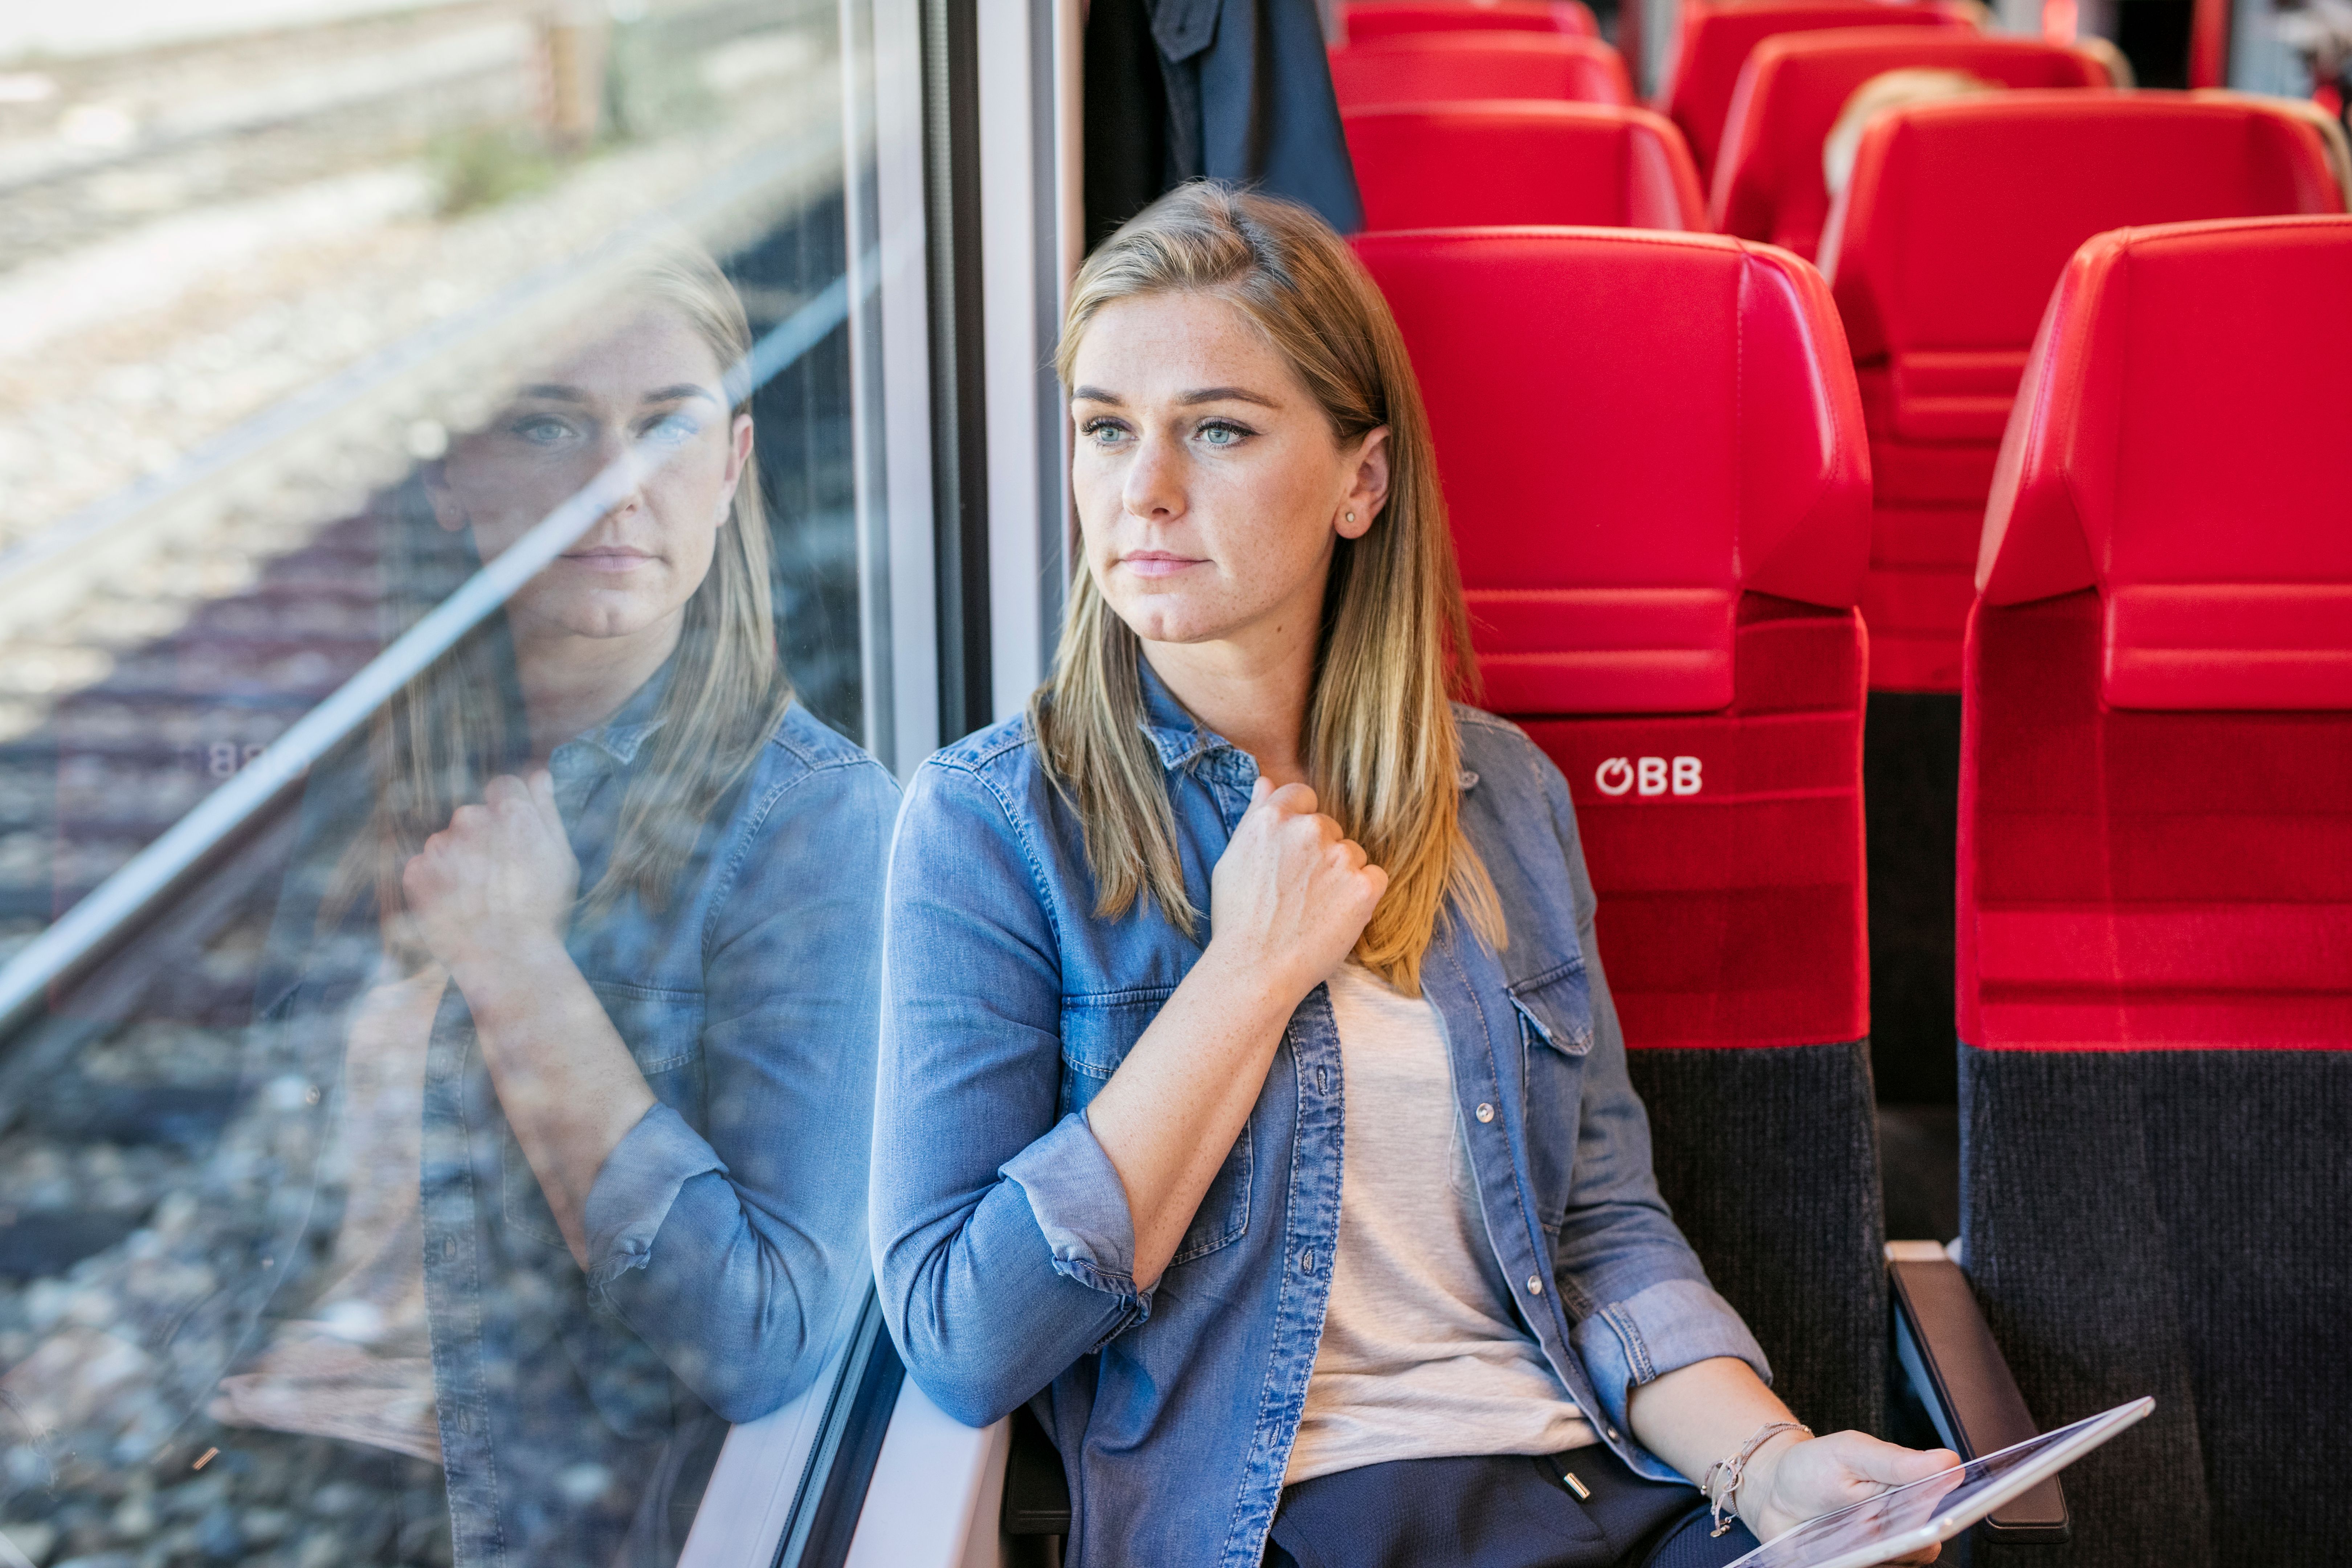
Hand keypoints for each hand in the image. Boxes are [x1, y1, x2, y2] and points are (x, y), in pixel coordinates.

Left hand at [401, 771, 579, 978]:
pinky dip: (437, 884)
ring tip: (478, 899)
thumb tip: (540, 775)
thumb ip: (548, 811)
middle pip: (474, 816)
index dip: (511, 814)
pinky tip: (457, 907)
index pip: (504, 787)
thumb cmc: (543, 913)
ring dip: (460, 863)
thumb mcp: (562, 860)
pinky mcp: (416, 873)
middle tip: (500, 879)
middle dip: (484, 840)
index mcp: (511, 812)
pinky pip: (425, 868)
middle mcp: (471, 819)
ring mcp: (440, 846)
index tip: (515, 841)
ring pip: (448, 843)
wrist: (506, 963)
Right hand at [1202, 779, 1386, 1003]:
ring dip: (1340, 874)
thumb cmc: (1238, 918)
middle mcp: (1308, 829)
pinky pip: (1374, 877)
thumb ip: (1255, 815)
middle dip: (1319, 853)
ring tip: (1315, 908)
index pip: (1302, 796)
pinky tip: (1337, 915)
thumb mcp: (1232, 858)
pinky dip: (1362, 895)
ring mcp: (1339, 856)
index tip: (1292, 853)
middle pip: (1328, 828)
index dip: (1298, 823)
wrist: (1256, 968)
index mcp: (1273, 818)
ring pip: (1351, 853)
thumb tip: (1267, 782)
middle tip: (1298, 891)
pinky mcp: (1364, 886)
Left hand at [1743, 1430, 1960, 1560]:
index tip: (1937, 1518)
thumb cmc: (1813, 1467)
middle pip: (1921, 1550)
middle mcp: (1898, 1533)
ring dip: (1877, 1555)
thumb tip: (1947, 1460)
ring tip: (1844, 1535)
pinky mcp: (1856, 1567)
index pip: (1943, 1519)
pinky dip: (1861, 1563)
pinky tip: (1837, 1553)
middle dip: (1903, 1542)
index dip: (1945, 1521)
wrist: (1771, 1492)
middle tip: (1870, 1523)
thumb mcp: (1851, 1453)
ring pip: (1895, 1563)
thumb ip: (1895, 1461)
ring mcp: (1877, 1556)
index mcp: (1908, 1499)